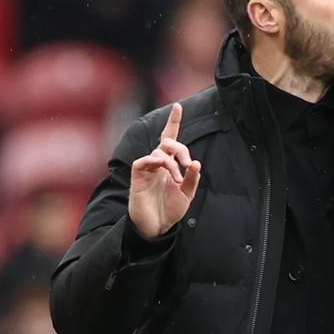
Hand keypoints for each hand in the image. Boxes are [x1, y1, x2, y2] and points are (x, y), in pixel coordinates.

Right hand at [129, 103, 201, 237]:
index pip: (171, 139)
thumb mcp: (187, 194)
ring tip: (177, 179)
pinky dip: (151, 160)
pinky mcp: (138, 178)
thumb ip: (192, 178)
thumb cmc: (171, 209)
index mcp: (171, 165)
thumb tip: (196, 162)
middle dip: (180, 148)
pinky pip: (142, 162)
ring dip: (171, 162)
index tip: (178, 106)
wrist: (157, 227)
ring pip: (158, 152)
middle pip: (167, 143)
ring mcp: (148, 170)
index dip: (173, 122)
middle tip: (187, 163)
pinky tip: (159, 164)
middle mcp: (159, 164)